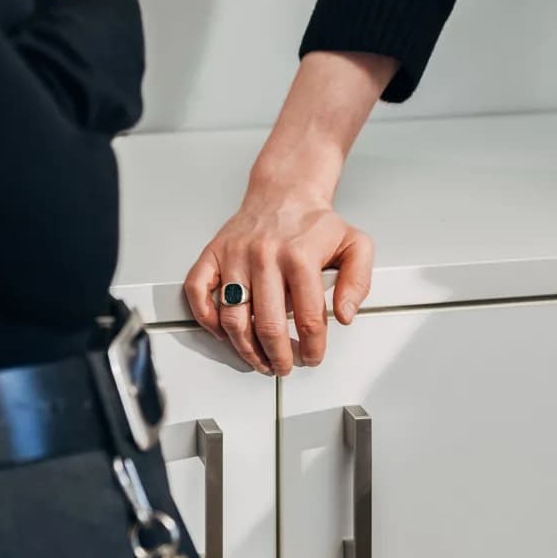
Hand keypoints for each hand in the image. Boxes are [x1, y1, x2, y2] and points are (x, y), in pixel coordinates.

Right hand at [183, 170, 374, 377]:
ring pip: (233, 317)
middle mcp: (265, 256)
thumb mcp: (355, 245)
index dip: (312, 347)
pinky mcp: (214, 253)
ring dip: (246, 348)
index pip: (307, 318)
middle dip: (278, 356)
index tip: (312, 356)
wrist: (285, 191)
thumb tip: (344, 314)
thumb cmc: (315, 223)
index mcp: (300, 256)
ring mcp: (235, 256)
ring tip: (259, 359)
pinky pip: (197, 291)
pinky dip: (206, 318)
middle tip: (284, 366)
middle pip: (268, 325)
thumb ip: (358, 280)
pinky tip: (223, 331)